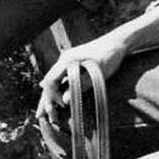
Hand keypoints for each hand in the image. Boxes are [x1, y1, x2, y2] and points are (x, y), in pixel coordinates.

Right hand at [37, 34, 134, 148]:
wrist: (118, 42)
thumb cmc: (109, 56)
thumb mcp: (97, 73)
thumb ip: (81, 86)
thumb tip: (64, 101)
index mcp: (67, 60)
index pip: (50, 80)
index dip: (52, 95)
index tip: (61, 106)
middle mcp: (64, 60)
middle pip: (49, 82)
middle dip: (45, 99)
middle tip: (41, 116)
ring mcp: (68, 61)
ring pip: (53, 80)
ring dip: (49, 96)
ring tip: (44, 112)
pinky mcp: (74, 64)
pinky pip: (60, 78)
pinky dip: (56, 90)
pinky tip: (53, 97)